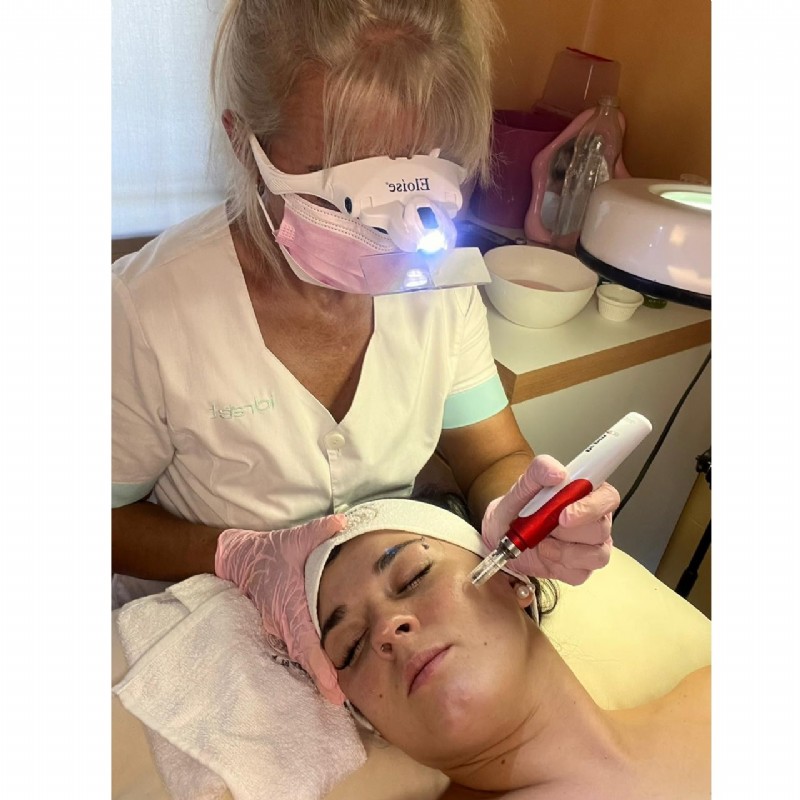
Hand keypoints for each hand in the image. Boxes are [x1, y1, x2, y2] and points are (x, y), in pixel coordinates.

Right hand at [215, 514, 347, 703]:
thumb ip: (318, 532)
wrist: (238, 560)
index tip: (330, 683)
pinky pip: (295, 649)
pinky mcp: (280, 627)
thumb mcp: (294, 539)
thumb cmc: (270, 551)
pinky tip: (324, 676)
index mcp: (288, 603)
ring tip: (335, 697)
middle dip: (320, 679)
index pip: (304, 638)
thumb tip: (341, 523)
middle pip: (303, 655)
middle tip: (339, 701)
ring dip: (315, 674)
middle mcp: (282, 620)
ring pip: (299, 655)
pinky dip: (309, 663)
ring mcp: (279, 627)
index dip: (317, 662)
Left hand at [482, 454, 619, 584]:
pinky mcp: (582, 568)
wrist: (500, 536)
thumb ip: (539, 470)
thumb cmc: (517, 508)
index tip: (565, 514)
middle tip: (547, 527)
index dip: (593, 506)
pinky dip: (559, 564)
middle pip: (602, 528)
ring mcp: (592, 546)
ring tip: (542, 541)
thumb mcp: (522, 485)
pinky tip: (546, 553)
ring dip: (564, 551)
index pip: (608, 497)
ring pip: (597, 554)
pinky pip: (581, 573)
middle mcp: (595, 519)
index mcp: (586, 494)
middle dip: (570, 531)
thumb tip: (559, 472)